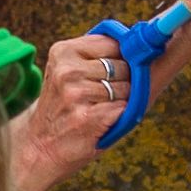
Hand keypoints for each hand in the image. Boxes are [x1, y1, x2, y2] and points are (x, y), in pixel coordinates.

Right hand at [14, 35, 128, 190]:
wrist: (41, 147)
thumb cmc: (66, 107)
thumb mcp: (71, 72)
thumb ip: (101, 54)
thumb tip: (150, 46)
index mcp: (63, 51)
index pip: (114, 43)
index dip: (122, 58)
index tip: (110, 73)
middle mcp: (67, 70)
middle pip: (122, 65)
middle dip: (122, 81)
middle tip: (100, 97)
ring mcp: (75, 94)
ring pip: (126, 88)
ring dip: (121, 101)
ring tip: (97, 109)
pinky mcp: (87, 118)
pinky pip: (124, 108)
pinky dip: (121, 116)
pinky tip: (102, 121)